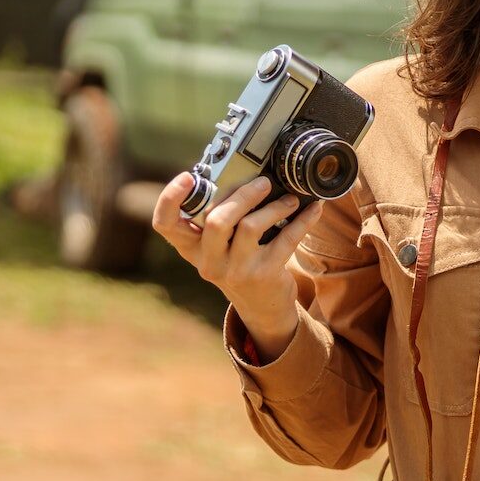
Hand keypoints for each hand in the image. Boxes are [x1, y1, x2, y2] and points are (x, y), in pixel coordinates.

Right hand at [151, 173, 322, 353]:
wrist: (261, 306)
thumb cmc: (238, 264)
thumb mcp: (219, 247)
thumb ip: (218, 218)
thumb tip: (240, 174)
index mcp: (191, 248)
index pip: (165, 224)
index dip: (170, 199)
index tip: (188, 176)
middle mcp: (209, 261)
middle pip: (216, 221)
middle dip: (242, 195)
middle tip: (263, 182)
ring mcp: (236, 270)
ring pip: (251, 226)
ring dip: (275, 206)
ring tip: (290, 199)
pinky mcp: (264, 274)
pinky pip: (286, 239)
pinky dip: (303, 220)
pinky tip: (314, 209)